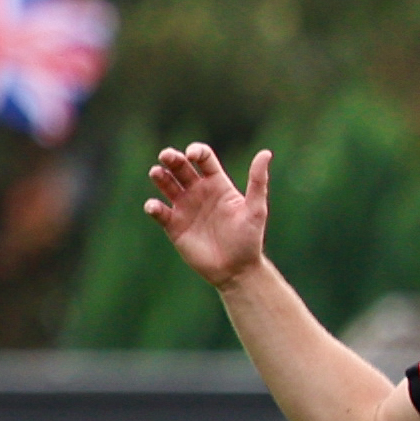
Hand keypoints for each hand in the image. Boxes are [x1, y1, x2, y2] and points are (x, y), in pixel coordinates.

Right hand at [142, 143, 272, 288]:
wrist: (237, 269)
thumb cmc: (249, 239)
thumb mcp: (256, 209)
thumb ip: (258, 181)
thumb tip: (266, 153)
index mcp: (217, 183)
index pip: (203, 158)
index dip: (196, 151)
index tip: (192, 155)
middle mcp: (198, 191)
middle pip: (180, 166)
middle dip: (172, 157)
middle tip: (167, 156)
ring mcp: (184, 207)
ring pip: (165, 183)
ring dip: (159, 175)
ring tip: (157, 174)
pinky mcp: (173, 224)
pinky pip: (158, 211)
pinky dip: (153, 206)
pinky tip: (156, 207)